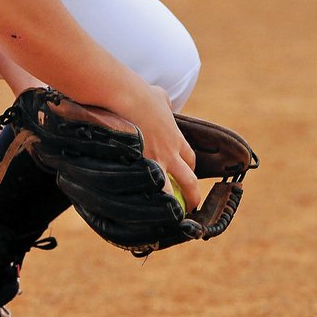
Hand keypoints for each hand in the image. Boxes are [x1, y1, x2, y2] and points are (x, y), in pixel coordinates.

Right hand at [120, 84, 198, 211]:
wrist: (124, 98)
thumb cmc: (140, 94)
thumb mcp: (160, 96)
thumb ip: (165, 103)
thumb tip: (165, 103)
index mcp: (175, 138)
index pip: (189, 160)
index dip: (190, 170)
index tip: (186, 177)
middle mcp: (169, 153)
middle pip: (188, 181)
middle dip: (192, 197)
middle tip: (191, 208)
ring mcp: (153, 161)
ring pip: (169, 191)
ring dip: (171, 208)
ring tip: (169, 222)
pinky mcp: (137, 164)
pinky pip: (145, 189)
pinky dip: (146, 203)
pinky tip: (143, 216)